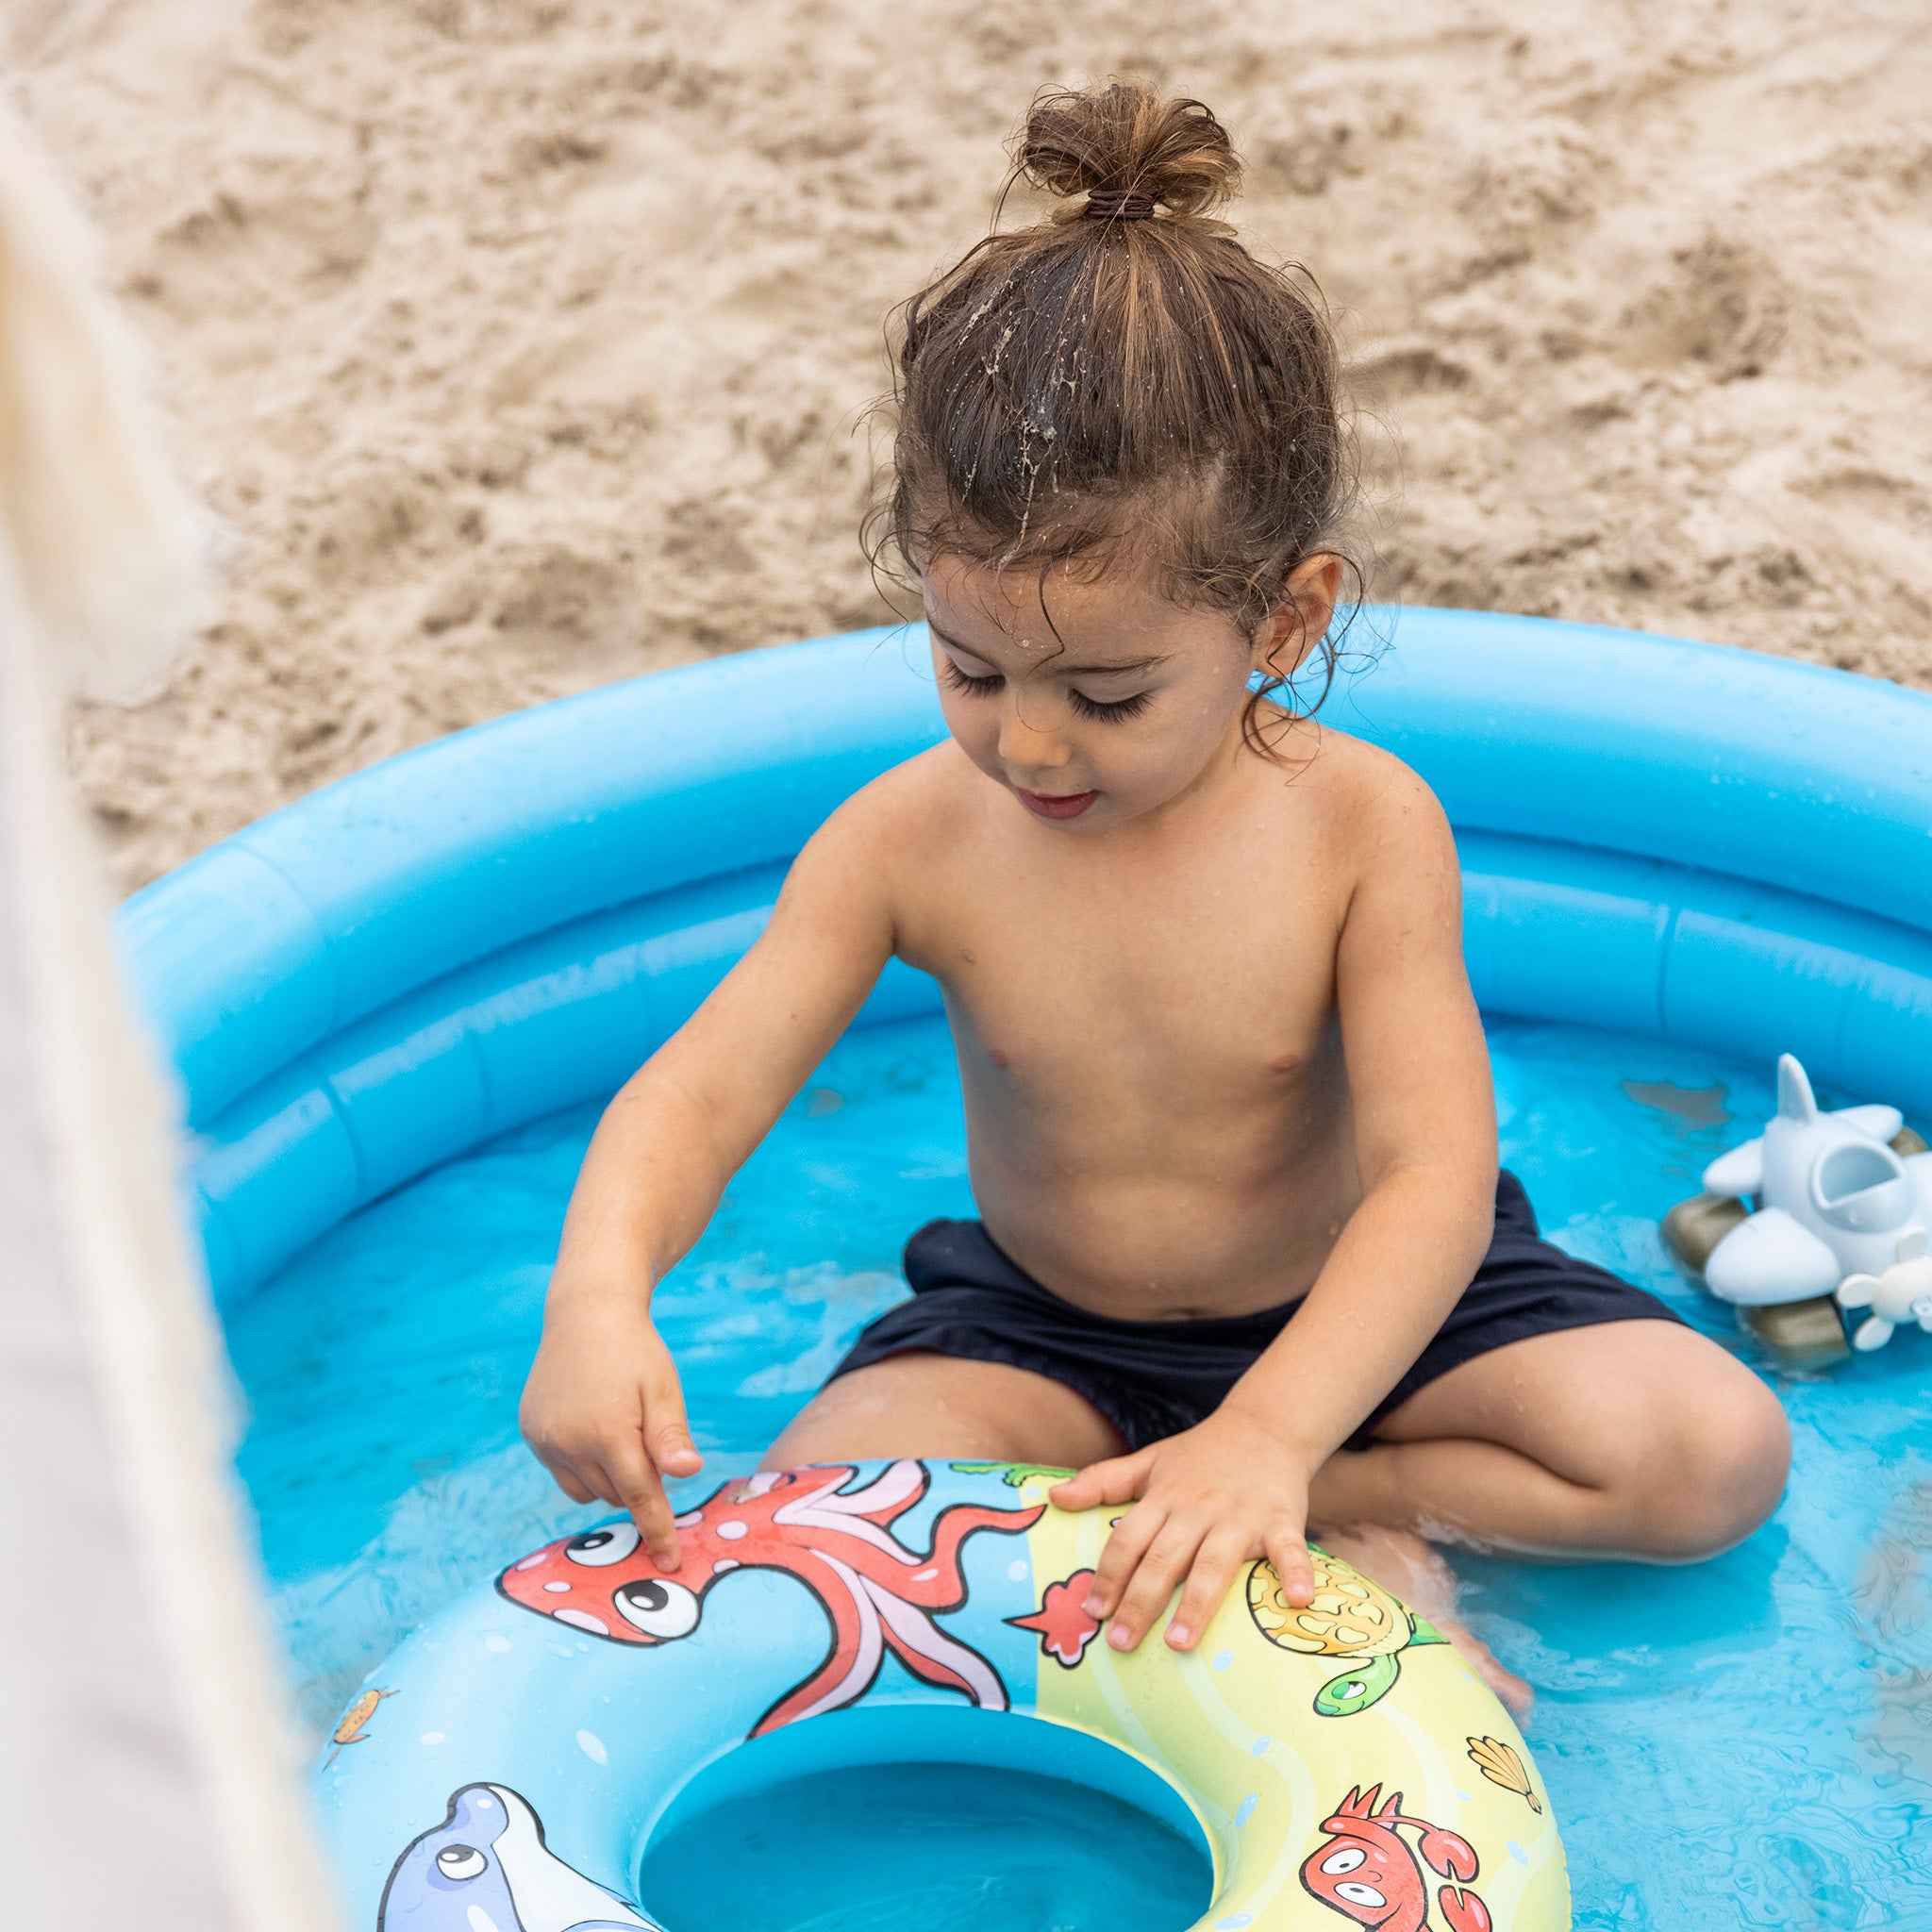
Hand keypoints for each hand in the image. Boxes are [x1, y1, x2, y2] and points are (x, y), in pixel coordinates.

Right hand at [519, 1292, 702, 1570]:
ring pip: (585, 1490)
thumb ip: (670, 1435)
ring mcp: (545, 1439)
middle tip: (649, 1442)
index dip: (658, 1531)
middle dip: (637, 1483)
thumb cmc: (635, 1351)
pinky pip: (562, 1471)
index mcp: (609, 1433)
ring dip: (608, 1478)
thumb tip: (688, 1473)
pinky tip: (593, 1429)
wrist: (585, 1313)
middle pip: (614, 1494)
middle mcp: (569, 1442)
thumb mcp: (663, 1388)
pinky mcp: (531, 1431)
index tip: (671, 1562)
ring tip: (621, 1431)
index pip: (640, 1498)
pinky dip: (582, 1465)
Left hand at [1049, 1408, 1318, 1652]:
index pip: (1128, 1539)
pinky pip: (1288, 1549)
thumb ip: (1103, 1481)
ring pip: (1215, 1562)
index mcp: (1164, 1496)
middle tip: (1121, 1643)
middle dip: (1141, 1601)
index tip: (1092, 1611)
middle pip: (1164, 1558)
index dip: (1108, 1575)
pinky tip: (1296, 1600)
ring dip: (1198, 1602)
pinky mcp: (1282, 1519)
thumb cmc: (1200, 1455)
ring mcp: (1241, 1515)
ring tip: (1179, 1642)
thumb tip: (1054, 1497)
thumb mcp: (1149, 1461)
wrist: (1265, 1426)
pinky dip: (1295, 1572)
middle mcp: (1198, 1507)